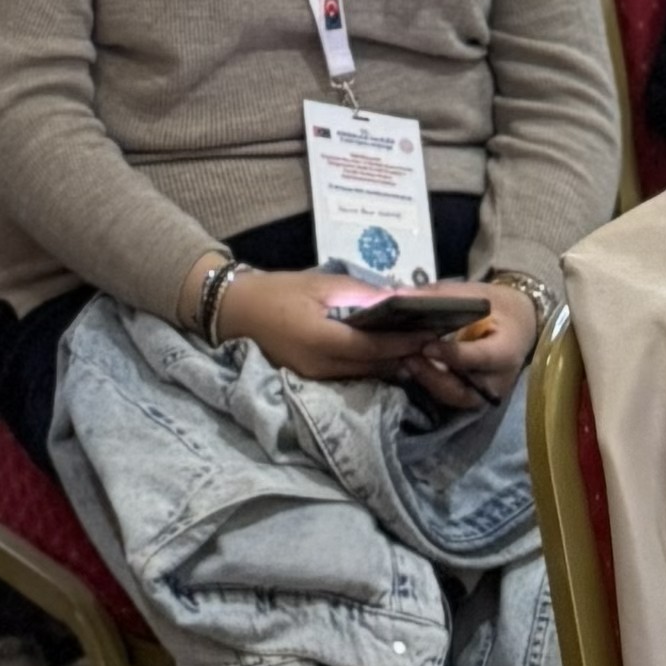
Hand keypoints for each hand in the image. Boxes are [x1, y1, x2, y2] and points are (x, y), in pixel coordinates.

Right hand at [219, 269, 414, 385]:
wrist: (235, 312)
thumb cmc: (277, 292)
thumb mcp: (318, 286)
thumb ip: (359, 294)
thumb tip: (398, 297)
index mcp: (322, 340)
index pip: (374, 347)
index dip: (404, 342)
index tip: (431, 332)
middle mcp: (321, 367)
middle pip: (373, 366)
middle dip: (403, 355)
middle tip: (431, 340)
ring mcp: (316, 377)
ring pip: (363, 374)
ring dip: (389, 362)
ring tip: (413, 345)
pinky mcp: (312, 379)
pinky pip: (349, 375)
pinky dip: (370, 365)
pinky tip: (384, 352)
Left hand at [402, 278, 538, 410]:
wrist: (518, 324)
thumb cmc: (496, 306)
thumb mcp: (475, 294)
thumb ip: (441, 297)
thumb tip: (399, 295)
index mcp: (506, 351)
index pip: (480, 357)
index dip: (453, 355)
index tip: (427, 346)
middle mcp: (497, 379)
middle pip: (464, 389)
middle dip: (433, 377)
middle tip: (408, 357)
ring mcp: (485, 393)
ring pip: (452, 397)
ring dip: (427, 382)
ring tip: (404, 362)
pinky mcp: (473, 396)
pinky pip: (449, 395)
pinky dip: (429, 383)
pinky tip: (410, 367)